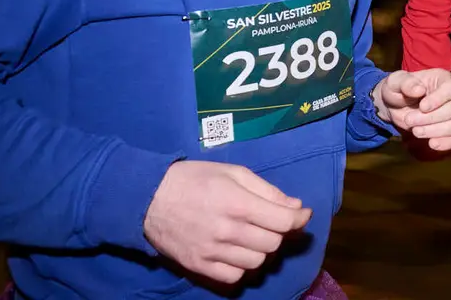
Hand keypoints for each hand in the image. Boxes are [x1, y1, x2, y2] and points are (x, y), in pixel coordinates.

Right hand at [143, 161, 311, 285]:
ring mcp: (212, 251)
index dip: (299, 219)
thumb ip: (267, 190)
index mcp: (238, 203)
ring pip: (256, 262)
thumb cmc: (194, 179)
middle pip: (273, 243)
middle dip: (278, 232)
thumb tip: (296, 207)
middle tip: (270, 222)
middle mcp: (227, 230)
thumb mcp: (233, 172)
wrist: (148, 197)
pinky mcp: (198, 265)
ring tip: (252, 236)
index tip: (302, 215)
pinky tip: (236, 252)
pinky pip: (233, 277)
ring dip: (261, 250)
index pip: (283, 221)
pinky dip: (241, 267)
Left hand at [374, 69, 450, 150]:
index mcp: (442, 79)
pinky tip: (432, 144)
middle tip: (409, 120)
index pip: (450, 90)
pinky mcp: (448, 130)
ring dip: (434, 131)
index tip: (422, 107)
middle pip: (450, 111)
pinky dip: (446, 143)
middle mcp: (450, 97)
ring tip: (415, 131)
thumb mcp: (395, 81)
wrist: (393, 106)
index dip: (438, 100)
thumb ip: (405, 82)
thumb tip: (419, 90)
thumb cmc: (397, 89)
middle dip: (429, 119)